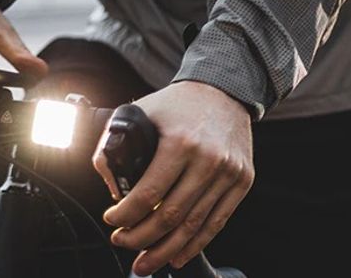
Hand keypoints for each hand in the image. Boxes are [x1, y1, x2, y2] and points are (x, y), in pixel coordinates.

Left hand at [93, 81, 253, 276]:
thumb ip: (115, 145)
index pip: (148, 194)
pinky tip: (177, 256)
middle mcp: (208, 159)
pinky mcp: (242, 180)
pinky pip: (217, 221)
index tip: (112, 220)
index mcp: (180, 142)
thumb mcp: (140, 113)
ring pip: (193, 225)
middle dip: (140, 238)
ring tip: (145, 263)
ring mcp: (229, 172)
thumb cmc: (178, 103)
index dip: (125, 215)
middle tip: (122, 243)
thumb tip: (108, 184)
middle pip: (170, 216)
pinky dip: (195, 244)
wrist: (224, 90)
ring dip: (165, 250)